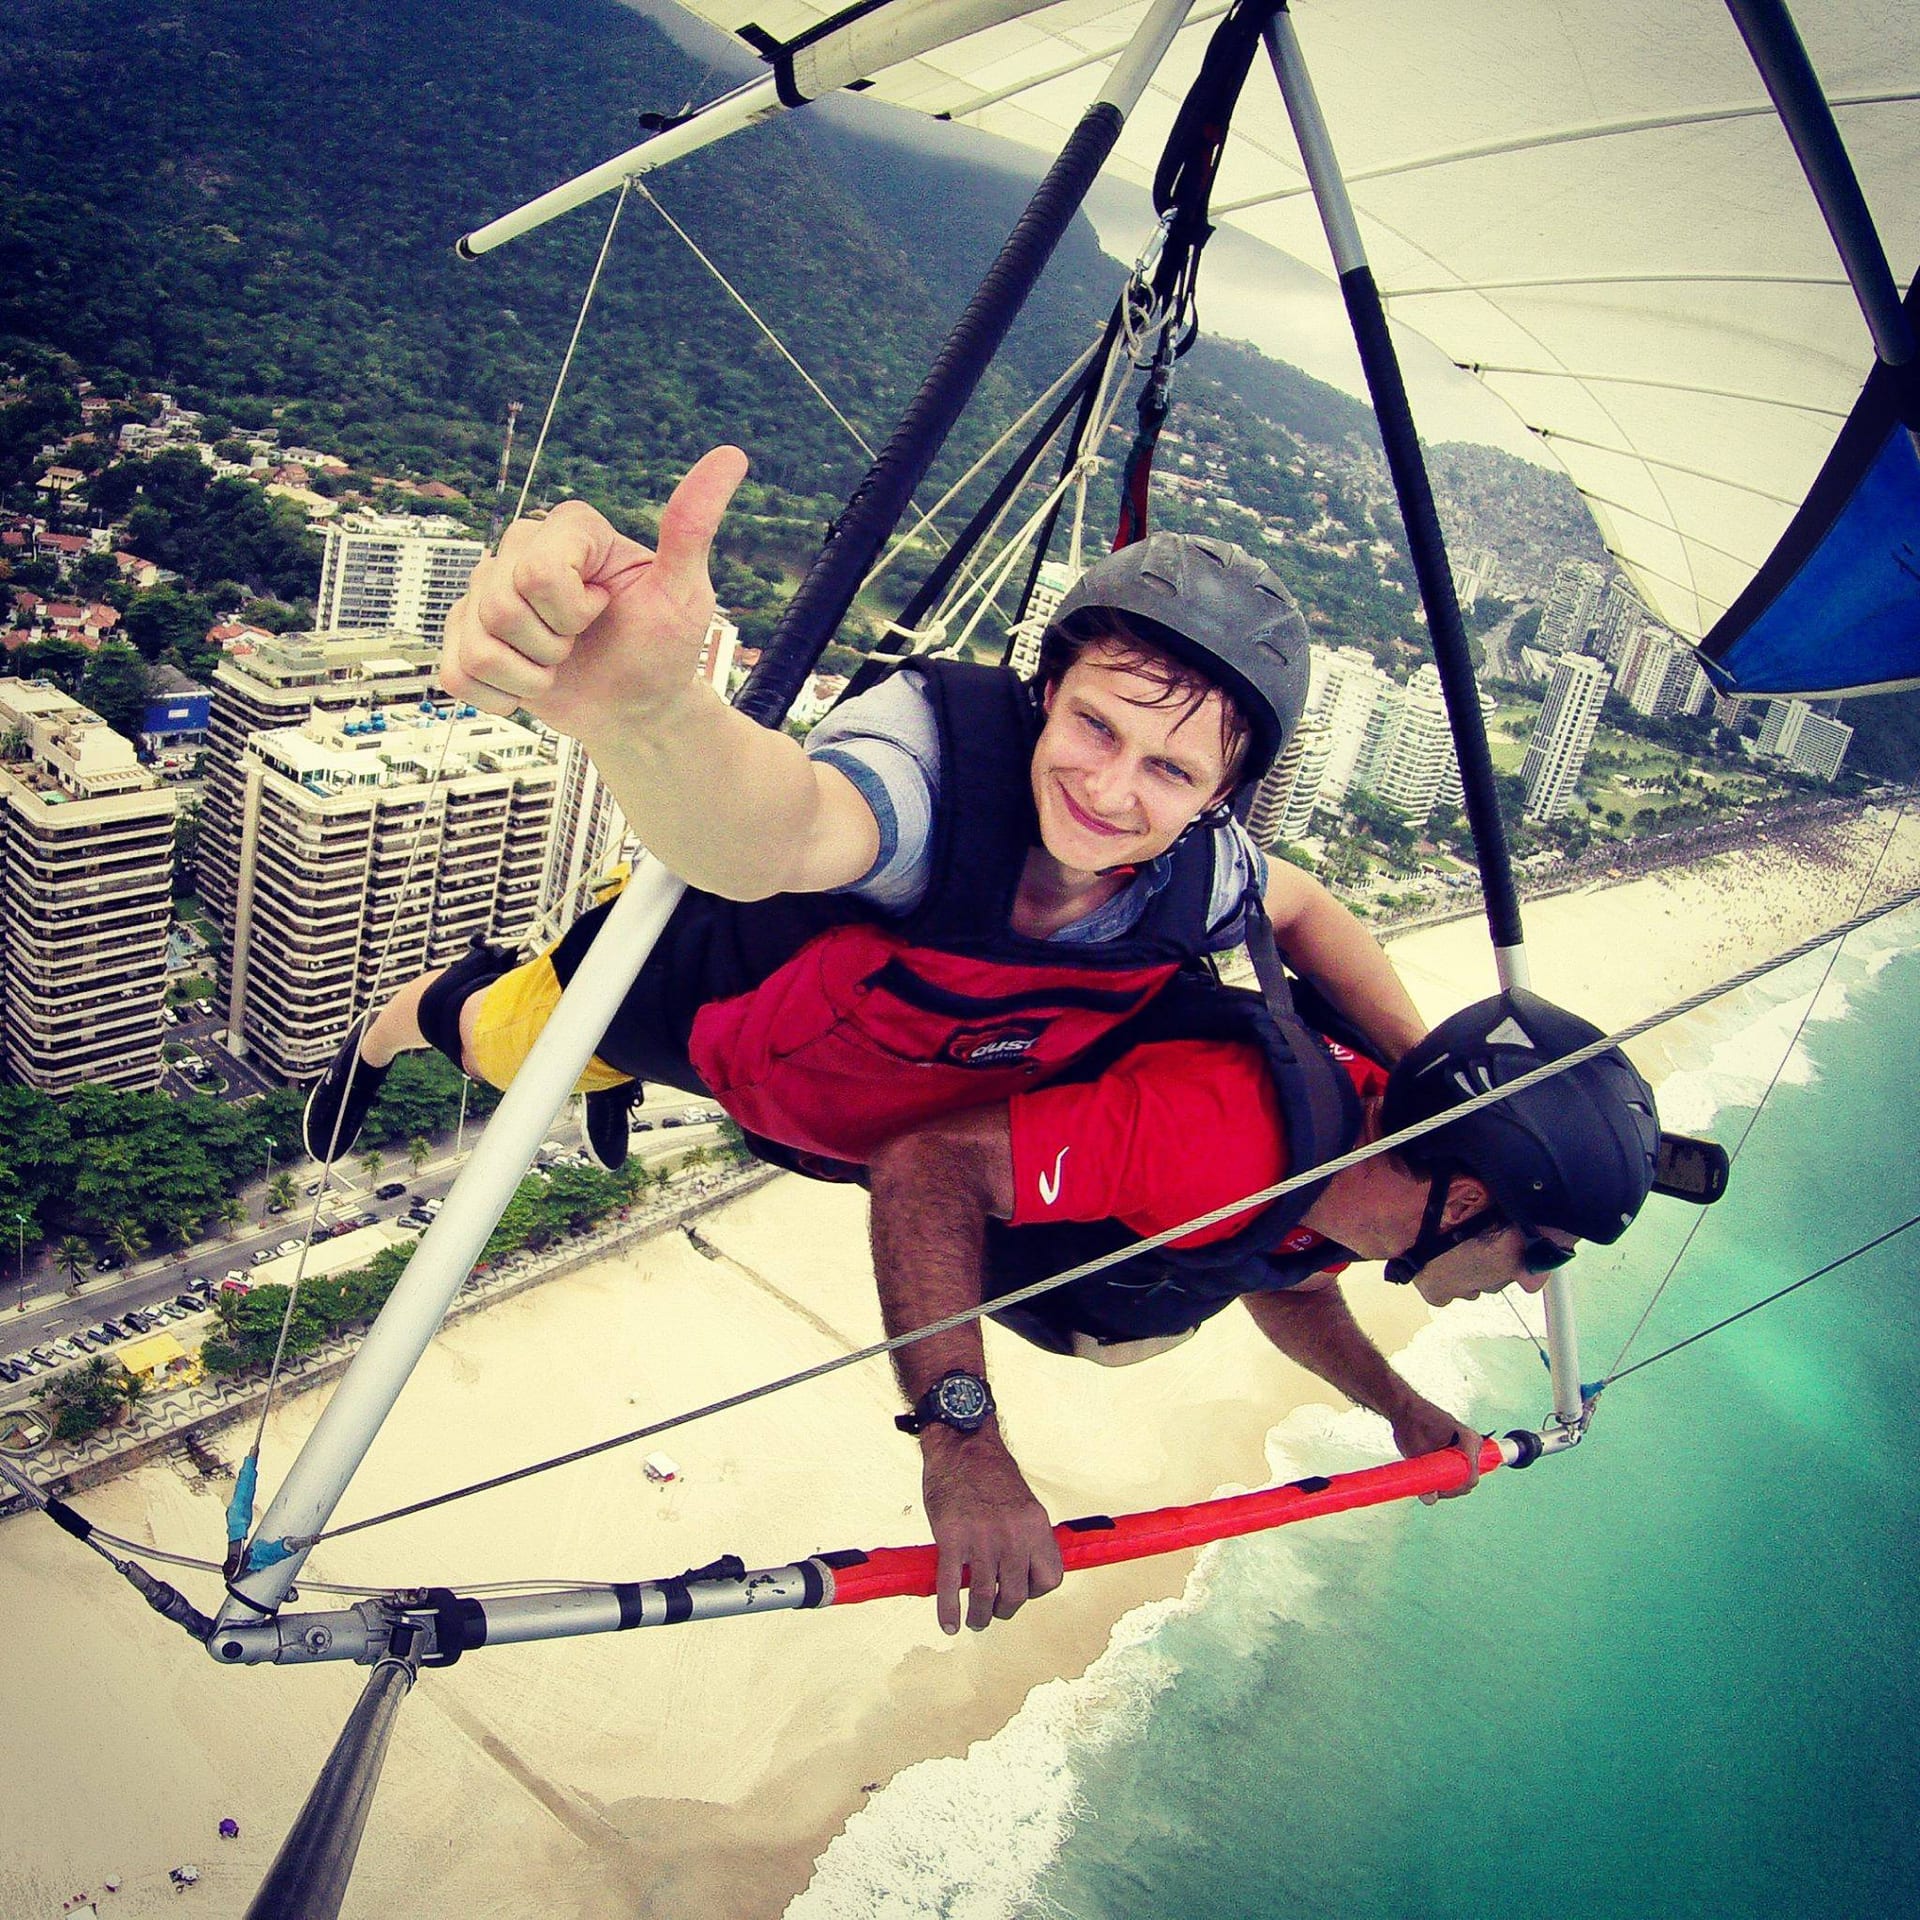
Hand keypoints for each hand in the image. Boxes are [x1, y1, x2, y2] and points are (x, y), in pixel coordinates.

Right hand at [439, 444, 748, 741]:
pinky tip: (529, 683)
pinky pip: (457, 673)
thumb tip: (731, 457)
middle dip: (552, 645)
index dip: (573, 610)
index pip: (537, 572)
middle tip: (581, 641)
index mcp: (569, 529)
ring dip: (530, 675)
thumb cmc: (662, 647)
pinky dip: (501, 694)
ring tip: (558, 662)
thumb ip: (692, 525)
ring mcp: (486, 594)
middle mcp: (521, 550)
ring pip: (479, 645)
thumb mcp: (684, 590)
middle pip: (502, 607)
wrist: (636, 706)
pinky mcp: (466, 637)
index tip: (605, 609)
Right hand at [920, 1425, 1063, 1634]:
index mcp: (1036, 1526)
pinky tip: (949, 1623)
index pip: (1050, 1578)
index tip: (1022, 1591)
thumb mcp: (1024, 1503)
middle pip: (1016, 1593)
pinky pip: (951, 1585)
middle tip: (995, 1612)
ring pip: (985, 1596)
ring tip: (976, 1622)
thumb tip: (1022, 1570)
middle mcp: (1014, 1536)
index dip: (1035, 1592)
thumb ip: (1026, 1536)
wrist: (961, 1445)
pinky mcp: (952, 1538)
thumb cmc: (990, 1474)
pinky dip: (949, 1610)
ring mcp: (982, 1539)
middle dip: (1005, 1609)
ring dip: (980, 1616)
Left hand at [1389, 1393, 1485, 1503]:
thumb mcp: (1415, 1452)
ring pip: (1463, 1478)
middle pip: (1468, 1480)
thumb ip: (1424, 1476)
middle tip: (1428, 1487)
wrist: (1404, 1409)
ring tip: (1427, 1478)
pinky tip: (1431, 1475)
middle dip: (1449, 1488)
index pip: (1471, 1476)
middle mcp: (1473, 1444)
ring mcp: (1469, 1449)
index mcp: (1469, 1440)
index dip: (1454, 1489)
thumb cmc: (1410, 1424)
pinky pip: (1459, 1472)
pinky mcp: (1461, 1453)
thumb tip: (1429, 1500)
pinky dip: (1445, 1477)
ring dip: (1446, 1483)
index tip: (1436, 1490)